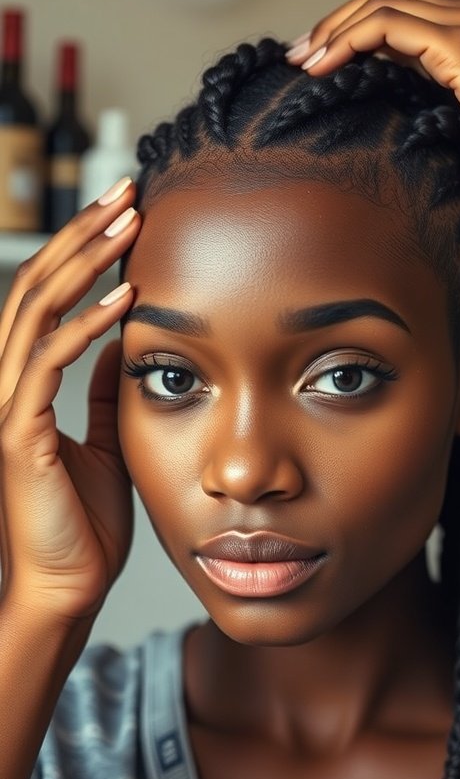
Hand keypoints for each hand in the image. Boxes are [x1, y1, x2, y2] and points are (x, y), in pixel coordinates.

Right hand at [0, 182, 140, 623]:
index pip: (46, 298)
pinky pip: (48, 365)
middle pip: (35, 287)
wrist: (65, 587)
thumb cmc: (82, 522)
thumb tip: (120, 346)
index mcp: (23, 382)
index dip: (81, 252)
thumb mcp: (102, 440)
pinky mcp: (16, 434)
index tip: (127, 215)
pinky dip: (87, 327)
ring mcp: (4, 407)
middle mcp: (5, 384)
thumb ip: (101, 393)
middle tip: (128, 192)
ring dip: (83, 263)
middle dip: (81, 234)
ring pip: (35, 312)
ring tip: (128, 224)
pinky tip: (124, 299)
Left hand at [287, 0, 459, 203]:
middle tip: (296, 56)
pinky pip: (387, 26)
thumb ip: (434, 108)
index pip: (398, 13)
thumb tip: (391, 124)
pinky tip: (323, 67)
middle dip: (332, 24)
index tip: (317, 63)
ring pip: (379, 5)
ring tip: (301, 63)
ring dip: (331, 31)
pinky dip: (347, 41)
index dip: (351, 30)